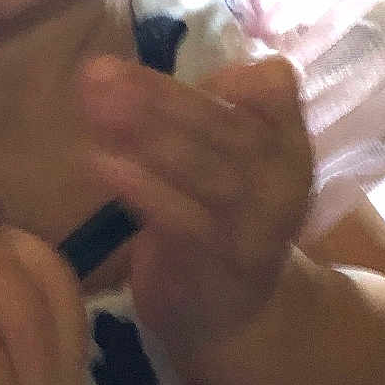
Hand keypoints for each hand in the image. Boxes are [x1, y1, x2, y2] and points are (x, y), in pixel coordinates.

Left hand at [82, 53, 312, 348]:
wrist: (238, 320)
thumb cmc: (218, 226)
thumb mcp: (224, 167)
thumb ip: (195, 122)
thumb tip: (119, 77)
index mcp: (286, 145)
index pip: (276, 87)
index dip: (227, 73)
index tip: (163, 63)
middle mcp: (283, 180)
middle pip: (227, 125)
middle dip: (159, 94)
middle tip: (99, 72)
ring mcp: (257, 226)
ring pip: (209, 169)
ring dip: (150, 133)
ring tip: (97, 106)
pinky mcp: (222, 264)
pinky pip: (183, 219)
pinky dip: (142, 188)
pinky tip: (100, 162)